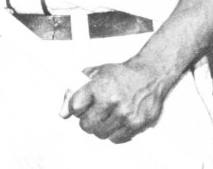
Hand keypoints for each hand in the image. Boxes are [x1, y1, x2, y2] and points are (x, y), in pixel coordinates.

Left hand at [61, 58, 177, 142]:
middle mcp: (112, 101)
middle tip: (92, 113)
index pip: (75, 106)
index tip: (78, 106)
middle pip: (86, 125)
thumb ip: (75, 91)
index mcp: (99, 86)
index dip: (74, 107)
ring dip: (100, 127)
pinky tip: (117, 121)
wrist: (150, 75)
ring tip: (106, 115)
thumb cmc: (122, 74)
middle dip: (86, 120)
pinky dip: (114, 133)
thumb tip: (62, 113)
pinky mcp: (136, 124)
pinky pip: (116, 139)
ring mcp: (125, 114)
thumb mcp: (95, 74)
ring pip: (100, 134)